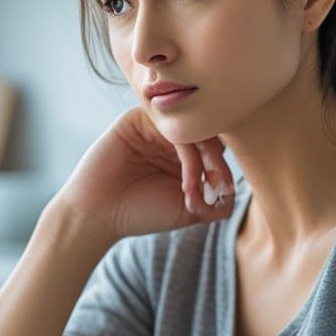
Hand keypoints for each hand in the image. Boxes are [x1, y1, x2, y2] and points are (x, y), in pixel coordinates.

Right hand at [50, 106, 234, 242]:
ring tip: (193, 192)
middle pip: (209, 134)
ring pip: (194, 131)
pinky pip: (172, 127)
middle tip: (217, 187)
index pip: (216, 147)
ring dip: (202, 163)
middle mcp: (170, 138)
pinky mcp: (138, 119)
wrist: (98, 215)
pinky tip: (185, 182)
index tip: (224, 192)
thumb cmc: (139, 213)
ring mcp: (155, 127)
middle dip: (217, 163)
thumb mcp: (187, 212)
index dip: (223, 167)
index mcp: (182, 155)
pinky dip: (187, 155)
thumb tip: (237, 192)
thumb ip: (215, 202)